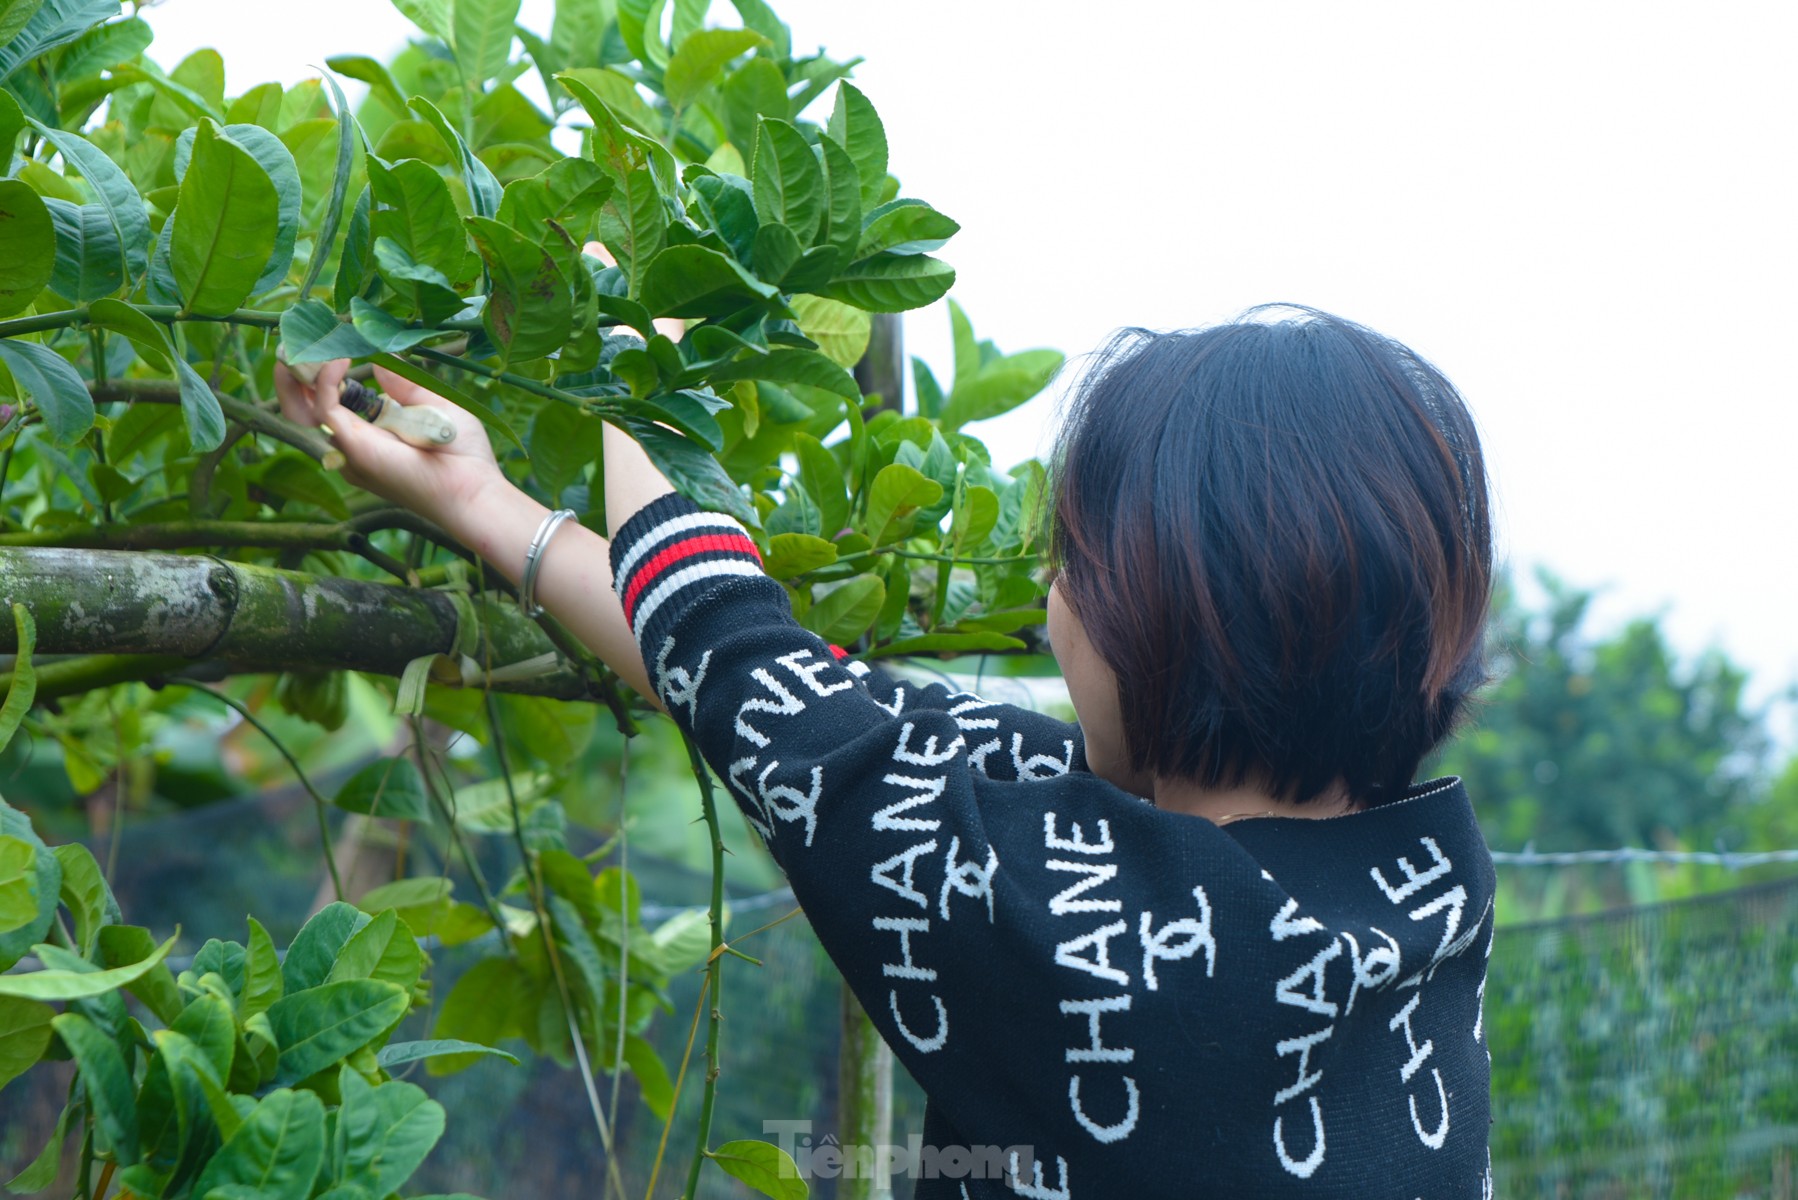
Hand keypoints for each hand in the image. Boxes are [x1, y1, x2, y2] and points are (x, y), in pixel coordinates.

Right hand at [273, 360, 508, 531]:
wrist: (472, 485)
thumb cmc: (460, 451)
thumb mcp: (431, 403)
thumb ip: (403, 382)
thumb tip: (378, 359)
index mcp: (371, 431)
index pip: (331, 398)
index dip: (324, 369)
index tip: (330, 338)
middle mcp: (353, 441)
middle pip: (302, 408)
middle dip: (293, 373)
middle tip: (294, 339)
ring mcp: (349, 447)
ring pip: (300, 411)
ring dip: (294, 375)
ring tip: (299, 343)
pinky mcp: (354, 447)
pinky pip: (325, 408)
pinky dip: (327, 379)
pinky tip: (338, 357)